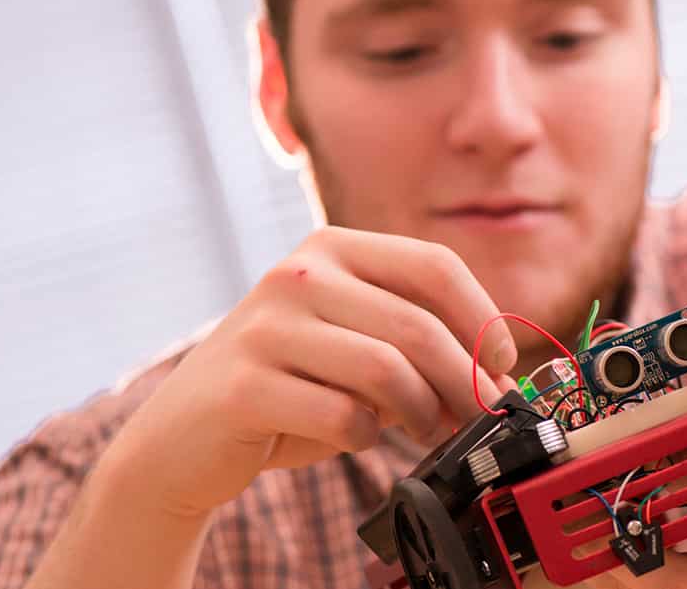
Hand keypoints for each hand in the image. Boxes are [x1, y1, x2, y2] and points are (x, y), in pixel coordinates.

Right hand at [99, 226, 519, 516]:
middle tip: (482, 418)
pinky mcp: (244, 385)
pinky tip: (357, 437)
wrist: (183, 437)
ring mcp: (265, 326)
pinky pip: (343, 415)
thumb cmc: (289, 389)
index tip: (504, 365)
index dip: (483, 318)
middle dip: (466, 381)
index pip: (435, 266)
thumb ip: (420, 350)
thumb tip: (500, 379)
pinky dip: (367, 435)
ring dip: (423, 413)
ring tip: (425, 431)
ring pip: (387, 370)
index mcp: (332, 248)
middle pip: (418, 325)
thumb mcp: (357, 350)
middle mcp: (297, 274)